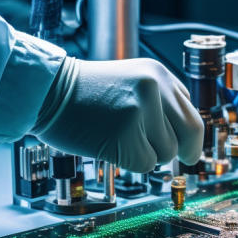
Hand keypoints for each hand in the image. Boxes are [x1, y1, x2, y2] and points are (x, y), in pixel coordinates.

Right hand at [31, 57, 203, 172]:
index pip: (191, 112)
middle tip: (179, 161)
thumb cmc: (84, 92)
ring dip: (148, 155)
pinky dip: (130, 163)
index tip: (187, 148)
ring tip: (121, 138)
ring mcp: (139, 111)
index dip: (188, 135)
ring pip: (166, 153)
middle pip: (191, 133)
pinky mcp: (124, 135)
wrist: (46, 91)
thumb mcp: (131, 81)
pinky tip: (110, 146)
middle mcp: (154, 88)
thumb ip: (160, 103)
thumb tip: (185, 136)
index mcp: (158, 73)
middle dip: (186, 151)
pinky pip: (144, 164)